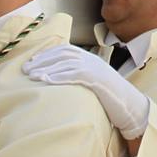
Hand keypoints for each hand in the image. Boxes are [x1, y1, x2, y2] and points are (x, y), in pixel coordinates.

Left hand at [24, 45, 149, 139]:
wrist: (130, 106)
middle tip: (26, 69)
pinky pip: (74, 74)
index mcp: (90, 59)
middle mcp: (92, 60)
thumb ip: (78, 78)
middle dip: (42, 60)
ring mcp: (95, 68)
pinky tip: (47, 80)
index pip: (64, 50)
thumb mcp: (93, 84)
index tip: (32, 61)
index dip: (46, 54)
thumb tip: (59, 80)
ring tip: (32, 76)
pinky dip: (59, 76)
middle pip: (62, 54)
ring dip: (46, 68)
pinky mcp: (97, 79)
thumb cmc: (110, 99)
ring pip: (66, 63)